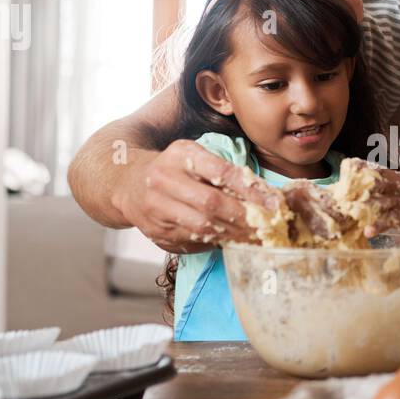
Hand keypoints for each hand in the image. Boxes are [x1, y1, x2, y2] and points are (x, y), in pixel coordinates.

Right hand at [110, 140, 262, 253]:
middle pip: (211, 204)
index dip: (251, 190)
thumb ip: (222, 171)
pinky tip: (233, 242)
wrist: (126, 183)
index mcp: (180, 155)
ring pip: (202, 226)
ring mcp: (156, 208)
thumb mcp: (192, 156)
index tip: (273, 202)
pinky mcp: (155, 231)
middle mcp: (163, 179)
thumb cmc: (171, 168)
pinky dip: (216, 243)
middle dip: (245, 218)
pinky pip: (191, 240)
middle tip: (270, 226)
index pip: (221, 172)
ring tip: (257, 238)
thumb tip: (264, 196)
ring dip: (234, 235)